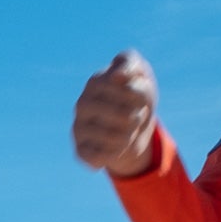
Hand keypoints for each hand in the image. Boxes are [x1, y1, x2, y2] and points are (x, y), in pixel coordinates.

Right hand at [71, 52, 158, 173]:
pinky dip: (115, 154)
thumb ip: (131, 63)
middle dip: (138, 118)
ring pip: (116, 139)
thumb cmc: (135, 99)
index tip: (141, 97)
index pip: (129, 90)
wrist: (131, 129)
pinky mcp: (79, 150)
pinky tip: (115, 147)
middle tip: (136, 117)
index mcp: (95, 82)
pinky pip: (101, 157)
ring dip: (129, 137)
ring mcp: (78, 128)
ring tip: (127, 132)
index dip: (142, 97)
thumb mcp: (141, 75)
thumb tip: (117, 76)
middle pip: (125, 117)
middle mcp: (82, 104)